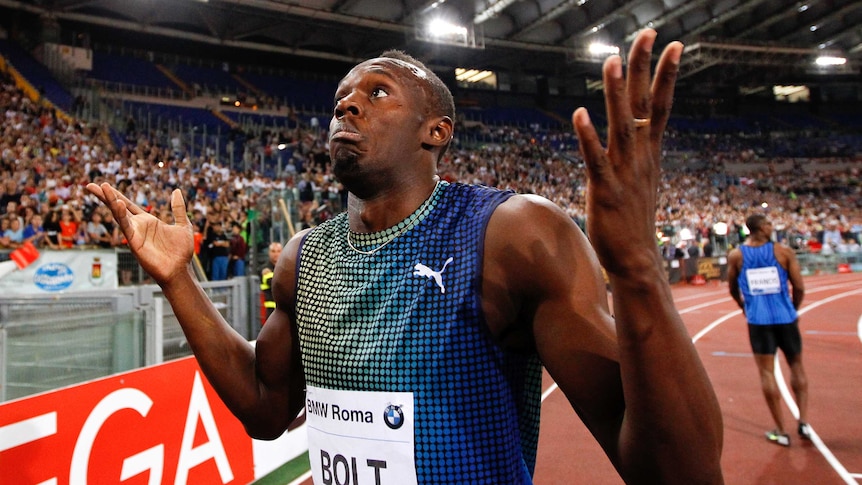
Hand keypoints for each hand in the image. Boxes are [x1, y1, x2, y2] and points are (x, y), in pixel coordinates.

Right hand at [86, 183, 193, 284]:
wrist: (181, 270)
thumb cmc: (181, 252)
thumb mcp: (183, 224)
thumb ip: (178, 208)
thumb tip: (177, 191)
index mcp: (148, 221)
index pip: (128, 204)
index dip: (116, 195)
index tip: (103, 184)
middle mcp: (139, 226)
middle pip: (118, 208)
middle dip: (105, 196)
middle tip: (90, 185)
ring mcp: (135, 234)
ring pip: (120, 215)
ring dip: (111, 202)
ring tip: (103, 188)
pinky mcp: (135, 243)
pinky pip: (127, 228)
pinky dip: (122, 216)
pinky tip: (119, 205)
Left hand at [573, 29, 681, 276]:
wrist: (636, 260)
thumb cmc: (633, 221)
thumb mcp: (641, 180)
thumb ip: (637, 155)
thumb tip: (635, 136)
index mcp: (649, 153)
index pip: (659, 105)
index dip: (666, 75)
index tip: (674, 44)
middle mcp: (640, 157)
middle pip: (644, 104)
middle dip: (646, 68)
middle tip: (648, 33)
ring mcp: (624, 173)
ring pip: (621, 126)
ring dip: (617, 94)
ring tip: (612, 61)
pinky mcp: (606, 191)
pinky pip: (596, 160)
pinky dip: (589, 137)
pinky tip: (580, 114)